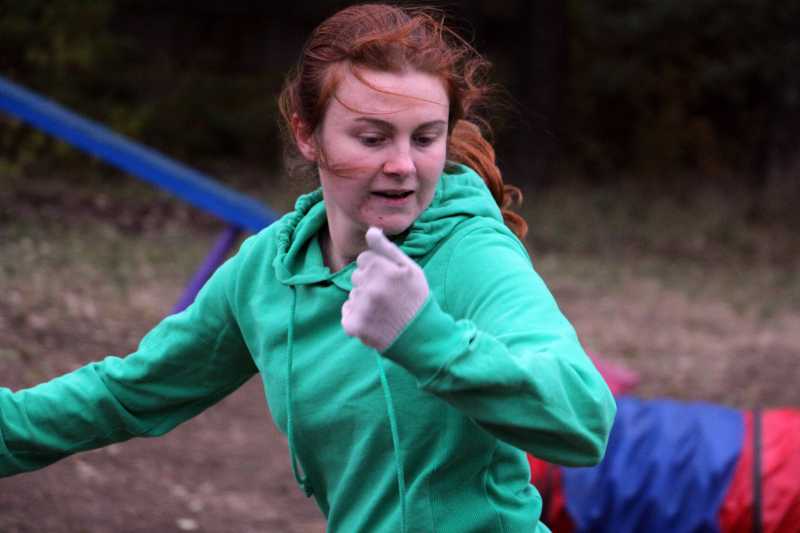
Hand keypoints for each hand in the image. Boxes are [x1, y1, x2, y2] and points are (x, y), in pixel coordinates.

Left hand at [341, 227, 429, 350]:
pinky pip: (346, 312)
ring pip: (352, 294)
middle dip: (368, 283)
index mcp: (382, 270)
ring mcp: (360, 308)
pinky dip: (356, 317)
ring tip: (383, 310)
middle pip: (356, 275)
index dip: (377, 268)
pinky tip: (374, 321)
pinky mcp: (354, 326)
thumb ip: (387, 249)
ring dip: (363, 300)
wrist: (421, 336)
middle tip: (387, 296)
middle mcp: (369, 288)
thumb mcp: (410, 269)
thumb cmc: (417, 298)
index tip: (389, 279)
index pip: (363, 258)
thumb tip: (370, 231)